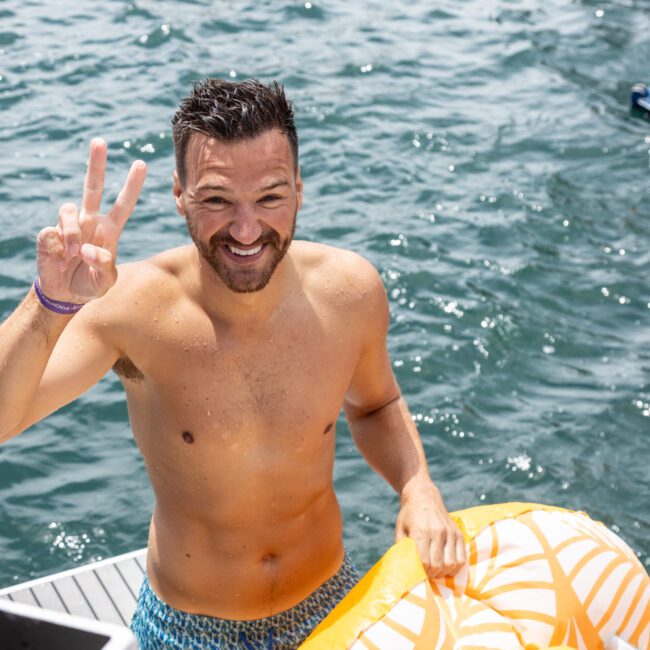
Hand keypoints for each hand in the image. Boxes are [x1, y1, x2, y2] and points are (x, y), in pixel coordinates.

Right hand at [36, 138, 146, 302]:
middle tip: (100, 141)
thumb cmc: (91, 284)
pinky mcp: (50, 233)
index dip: (132, 185)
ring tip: (74, 254)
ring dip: (72, 232)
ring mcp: (69, 225)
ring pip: (68, 209)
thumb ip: (104, 266)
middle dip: (96, 164)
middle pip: (93, 187)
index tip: (141, 164)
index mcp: (110, 230)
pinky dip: (57, 248)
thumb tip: (88, 249)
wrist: (66, 294)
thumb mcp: (106, 281)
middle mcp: (90, 221)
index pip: (124, 204)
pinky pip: (52, 232)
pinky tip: (60, 261)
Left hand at [395, 481, 465, 579]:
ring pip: (451, 563)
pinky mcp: (458, 533)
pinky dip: (456, 567)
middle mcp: (437, 532)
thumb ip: (402, 548)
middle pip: (438, 565)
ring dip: (444, 573)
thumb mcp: (400, 529)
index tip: (419, 574)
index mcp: (420, 531)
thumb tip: (403, 568)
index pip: (425, 561)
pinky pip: (462, 557)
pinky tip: (448, 568)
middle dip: (432, 575)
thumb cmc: (409, 515)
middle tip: (427, 576)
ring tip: (437, 572)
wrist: (423, 497)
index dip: (422, 572)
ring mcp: (450, 532)